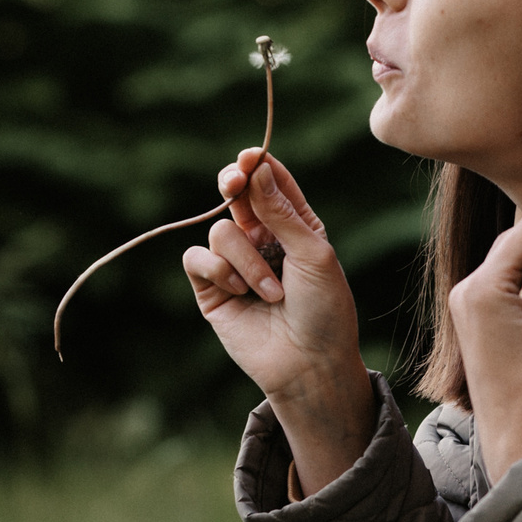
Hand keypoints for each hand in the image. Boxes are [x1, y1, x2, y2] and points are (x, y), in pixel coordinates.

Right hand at [180, 149, 375, 491]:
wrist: (309, 364)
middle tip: (233, 182)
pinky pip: (196, 258)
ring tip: (271, 293)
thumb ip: (281, 211)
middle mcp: (263, 241)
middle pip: (236, 195)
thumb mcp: (313, 253)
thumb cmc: (324, 310)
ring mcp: (235, 264)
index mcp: (295, 227)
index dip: (258, 165)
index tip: (250, 157)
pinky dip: (218, 270)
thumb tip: (257, 167)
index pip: (271, 183)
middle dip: (233, 184)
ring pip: (220, 232)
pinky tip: (239, 293)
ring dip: (246, 261)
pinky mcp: (211, 289)